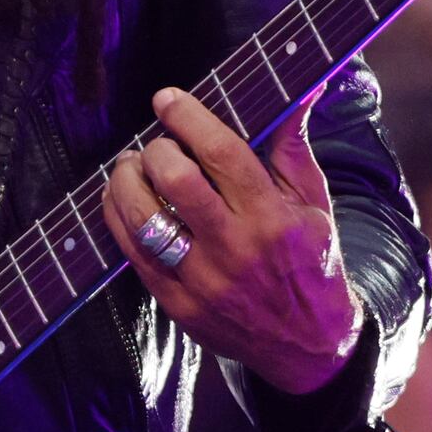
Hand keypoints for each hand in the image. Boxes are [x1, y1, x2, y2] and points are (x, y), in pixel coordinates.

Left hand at [103, 86, 359, 397]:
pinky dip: (118, 216)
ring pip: (141, 218)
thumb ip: (293, 144)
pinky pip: (130, 253)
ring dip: (125, 180)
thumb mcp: (313, 202)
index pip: (222, 153)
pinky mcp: (178, 305)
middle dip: (156, 149)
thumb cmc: (311, 260)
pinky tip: (123, 199)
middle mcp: (236, 249)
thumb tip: (305, 87)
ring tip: (131, 166)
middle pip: (175, 181)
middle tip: (157, 144)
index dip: (188, 118)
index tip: (167, 99)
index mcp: (273, 218)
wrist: (310, 344)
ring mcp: (203, 281)